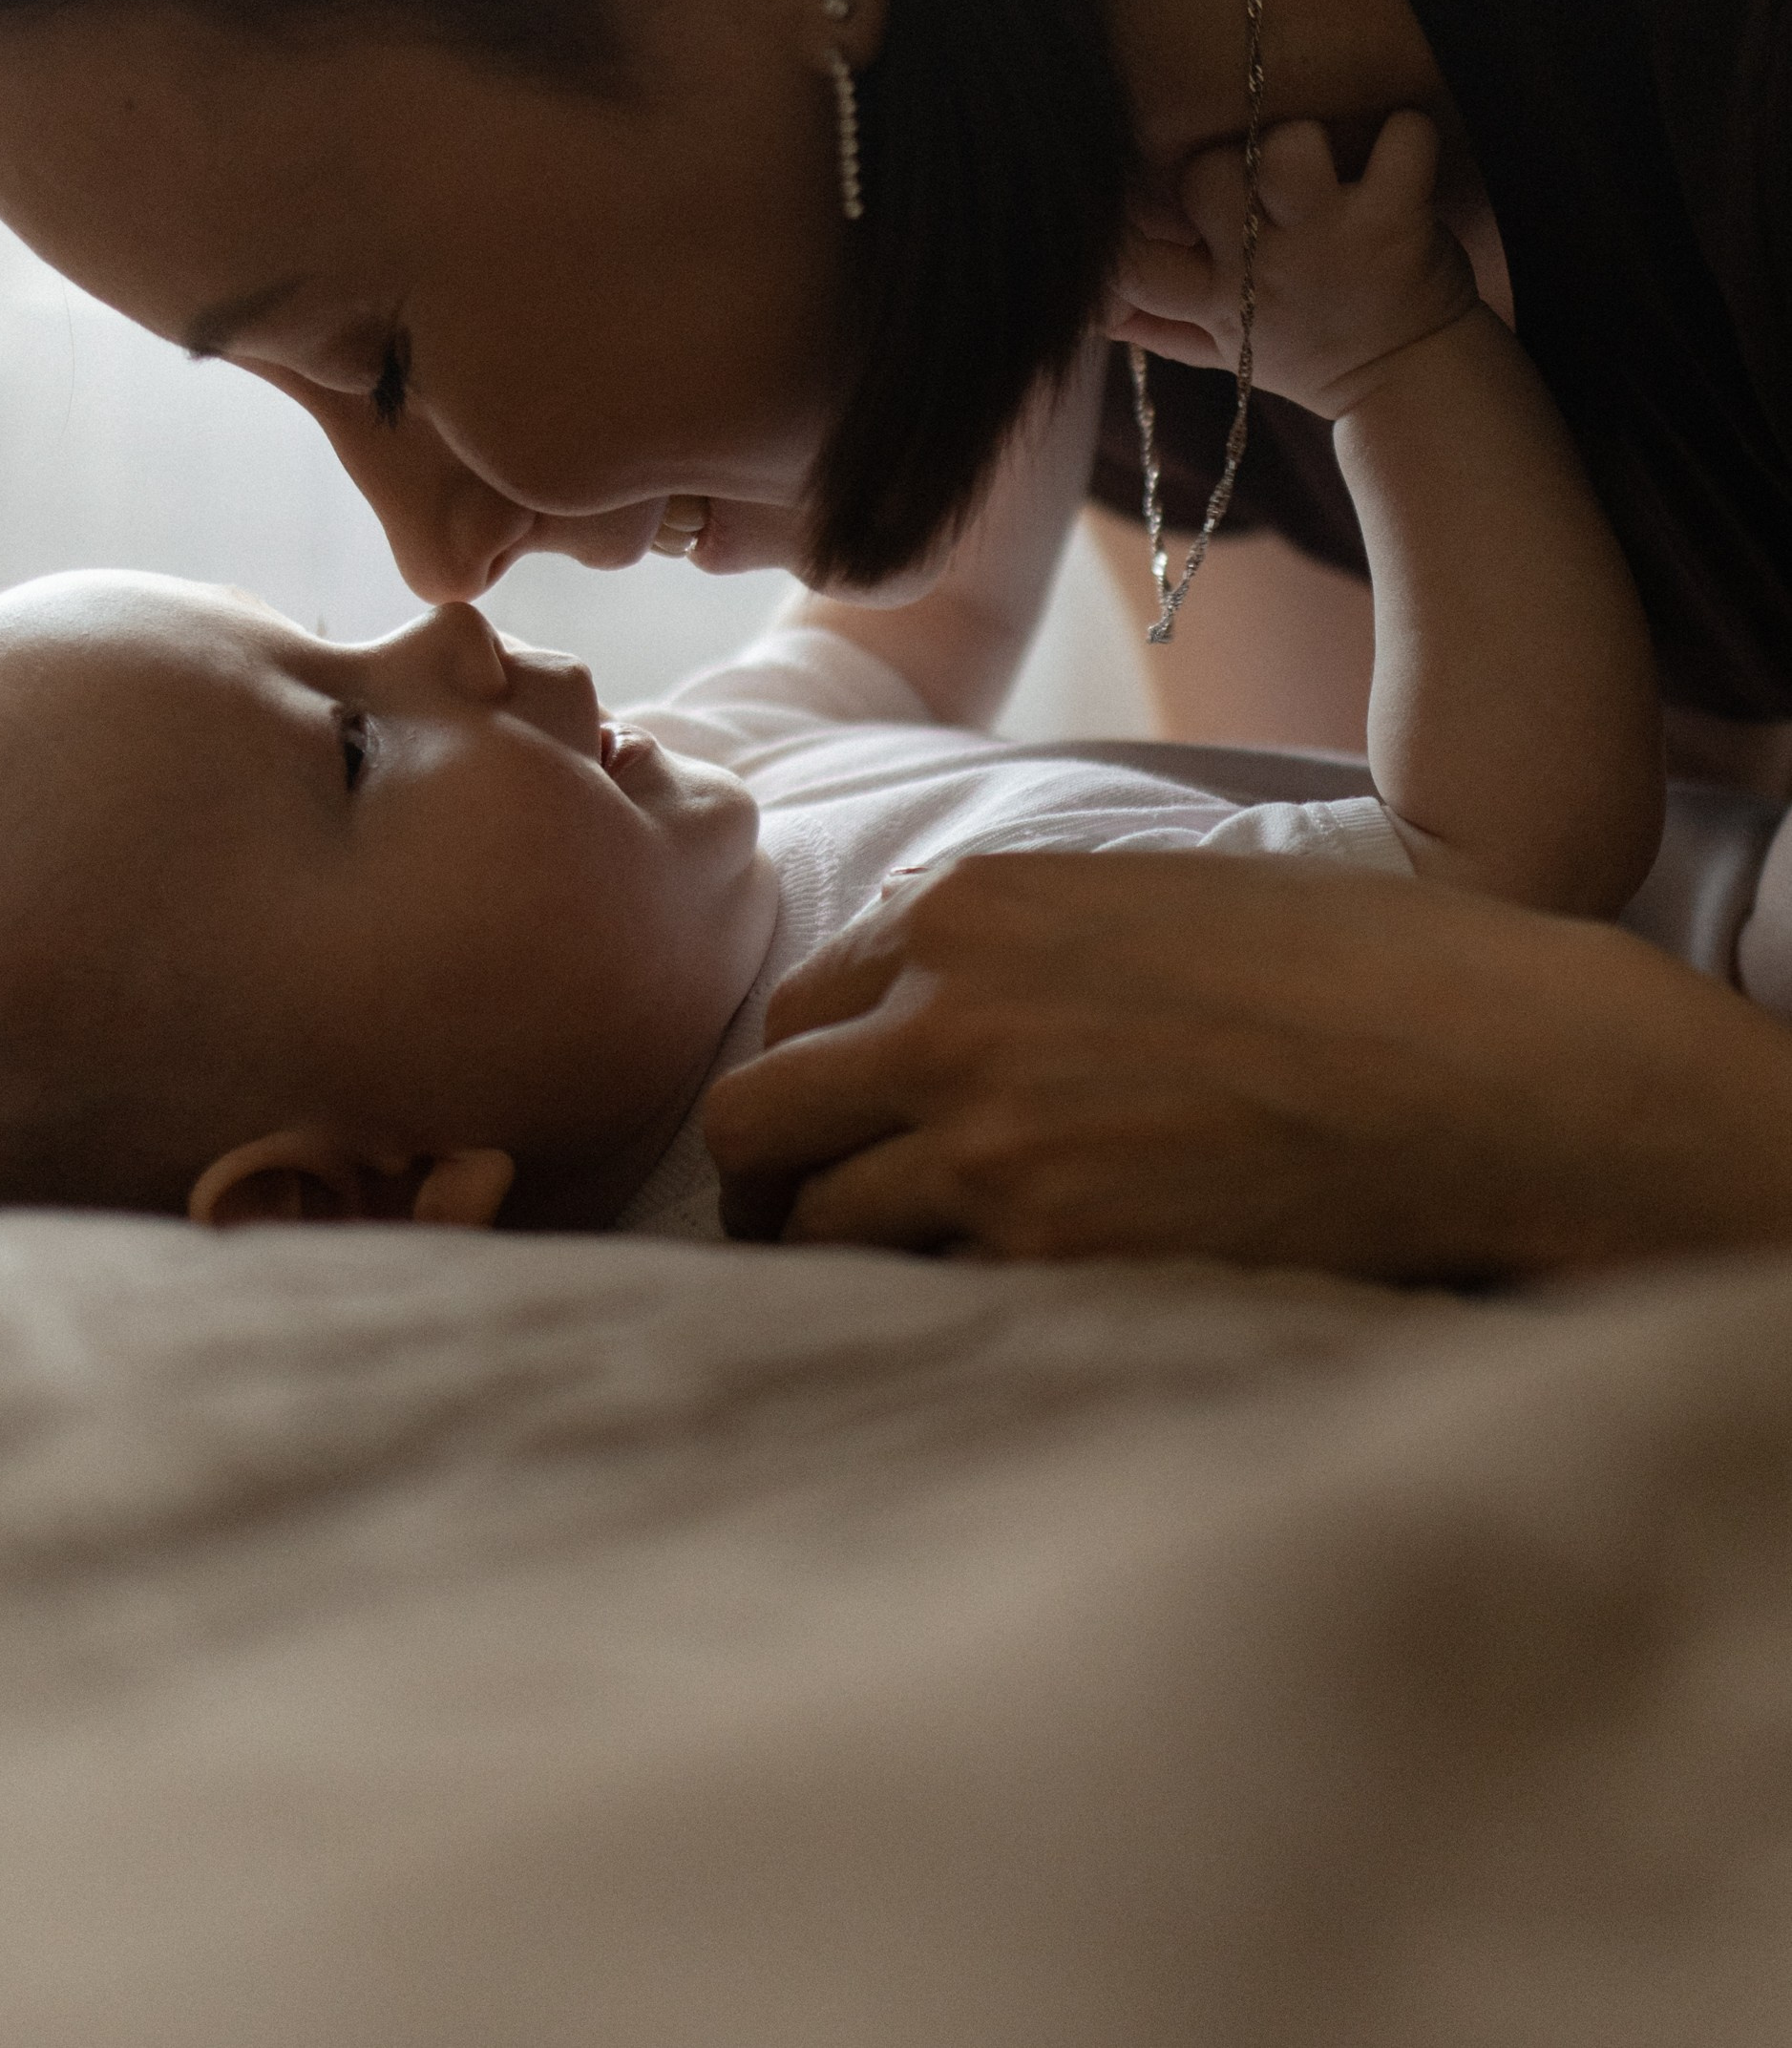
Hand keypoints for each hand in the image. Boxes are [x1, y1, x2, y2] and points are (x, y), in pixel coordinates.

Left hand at [702, 850, 1791, 1277]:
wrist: (1465, 1062)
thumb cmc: (1331, 970)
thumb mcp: (1135, 898)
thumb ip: (1005, 949)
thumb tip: (912, 1015)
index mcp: (968, 910)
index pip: (799, 1010)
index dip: (809, 1080)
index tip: (825, 1134)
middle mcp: (948, 1015)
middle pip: (757, 1121)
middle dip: (765, 1182)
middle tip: (793, 1232)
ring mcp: (989, 1140)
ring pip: (816, 1227)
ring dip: (831, 1264)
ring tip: (872, 1299)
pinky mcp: (1052, 1252)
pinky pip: (921, 1299)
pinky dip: (929, 1315)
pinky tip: (969, 1323)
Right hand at [1107, 112, 1477, 420]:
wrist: (1411, 386)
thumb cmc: (1313, 356)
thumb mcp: (1226, 353)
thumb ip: (1159, 327)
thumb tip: (1095, 311)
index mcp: (1213, 296)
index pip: (1132, 264)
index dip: (1117, 228)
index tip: (1127, 209)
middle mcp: (1263, 265)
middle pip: (1206, 175)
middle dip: (1224, 162)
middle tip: (1257, 181)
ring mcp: (1331, 238)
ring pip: (1289, 148)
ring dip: (1305, 140)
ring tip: (1324, 164)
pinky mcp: (1397, 218)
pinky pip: (1399, 141)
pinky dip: (1405, 136)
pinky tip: (1399, 153)